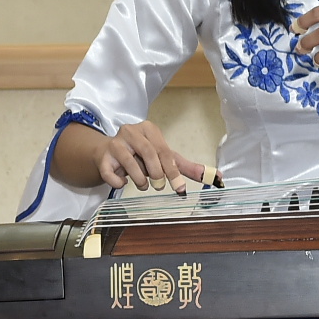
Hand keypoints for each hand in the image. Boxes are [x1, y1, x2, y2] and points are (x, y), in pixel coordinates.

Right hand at [58, 121, 207, 193]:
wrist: (107, 154)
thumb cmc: (139, 156)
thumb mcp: (163, 158)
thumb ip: (186, 167)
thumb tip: (216, 177)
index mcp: (148, 129)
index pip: (164, 150)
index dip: (173, 171)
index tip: (180, 189)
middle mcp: (130, 131)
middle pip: (148, 153)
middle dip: (156, 174)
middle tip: (159, 186)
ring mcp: (114, 143)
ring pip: (129, 162)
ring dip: (139, 179)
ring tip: (143, 185)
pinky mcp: (102, 157)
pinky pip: (110, 173)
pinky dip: (118, 182)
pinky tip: (122, 182)